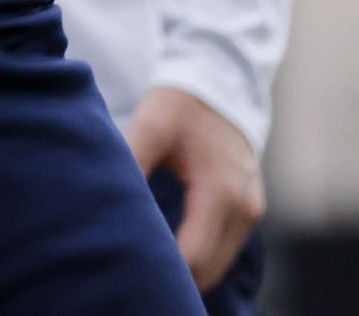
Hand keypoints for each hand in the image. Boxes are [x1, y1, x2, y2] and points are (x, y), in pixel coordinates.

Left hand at [126, 82, 263, 289]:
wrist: (220, 81)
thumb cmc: (181, 104)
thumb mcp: (151, 127)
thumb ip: (132, 163)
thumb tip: (107, 202)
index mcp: (221, 192)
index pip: (194, 256)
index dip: (164, 270)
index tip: (130, 269)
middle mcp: (244, 208)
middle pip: (210, 269)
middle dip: (175, 277)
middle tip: (133, 274)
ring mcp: (251, 210)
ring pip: (219, 263)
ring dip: (189, 270)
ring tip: (148, 266)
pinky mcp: (249, 208)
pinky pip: (225, 246)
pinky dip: (202, 255)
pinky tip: (171, 252)